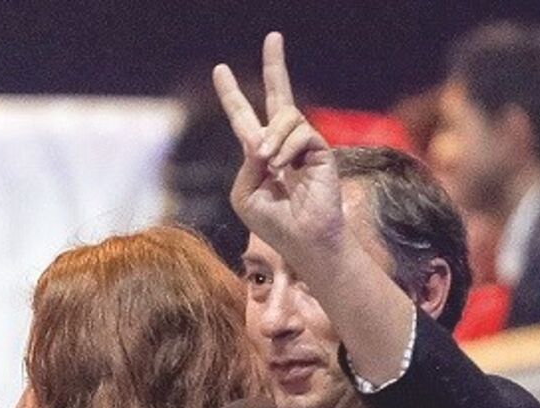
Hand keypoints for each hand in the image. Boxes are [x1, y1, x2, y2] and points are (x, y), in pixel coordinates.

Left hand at [213, 32, 343, 273]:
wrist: (303, 240)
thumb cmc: (273, 222)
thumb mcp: (245, 193)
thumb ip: (247, 163)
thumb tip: (262, 138)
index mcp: (260, 154)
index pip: (245, 118)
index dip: (232, 95)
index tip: (218, 70)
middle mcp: (283, 144)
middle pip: (279, 96)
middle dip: (274, 66)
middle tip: (273, 36)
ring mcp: (304, 145)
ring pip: (287, 117)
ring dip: (272, 139)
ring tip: (270, 164)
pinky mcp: (321, 150)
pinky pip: (302, 133)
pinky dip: (288, 149)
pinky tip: (285, 168)